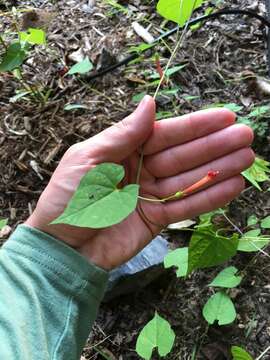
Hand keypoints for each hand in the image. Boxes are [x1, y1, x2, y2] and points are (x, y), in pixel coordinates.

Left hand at [26, 96, 253, 269]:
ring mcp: (150, 196)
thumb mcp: (88, 160)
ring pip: (189, 180)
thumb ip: (122, 134)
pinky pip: (186, 206)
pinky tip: (232, 185)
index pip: (165, 134)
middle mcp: (140, 170)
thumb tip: (150, 102)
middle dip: (214, 146)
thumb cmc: (67, 200)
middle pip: (183, 155)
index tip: (224, 116)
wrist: (61, 249)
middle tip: (245, 136)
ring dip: (218, 170)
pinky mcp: (156, 220)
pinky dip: (208, 197)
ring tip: (247, 158)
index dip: (194, 126)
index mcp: (123, 151)